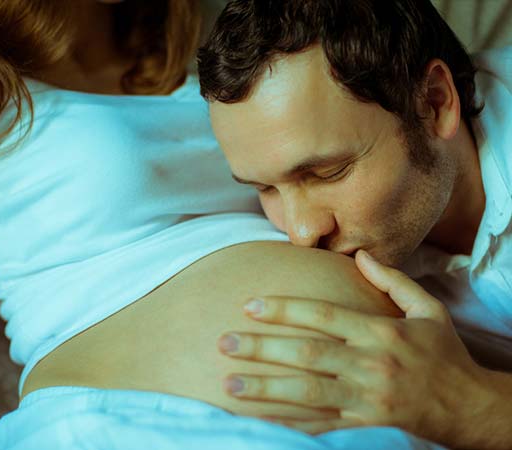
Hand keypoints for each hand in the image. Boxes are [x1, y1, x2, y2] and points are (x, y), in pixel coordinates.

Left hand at [217, 250, 497, 446]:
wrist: (469, 407)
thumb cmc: (443, 354)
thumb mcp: (428, 310)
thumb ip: (393, 281)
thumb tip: (360, 255)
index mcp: (381, 333)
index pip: (323, 316)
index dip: (284, 309)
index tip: (249, 305)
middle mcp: (370, 365)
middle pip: (307, 354)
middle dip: (262, 348)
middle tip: (224, 342)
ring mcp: (365, 400)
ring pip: (307, 393)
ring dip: (265, 388)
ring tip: (228, 383)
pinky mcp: (364, 426)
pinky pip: (320, 424)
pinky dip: (288, 420)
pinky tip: (259, 416)